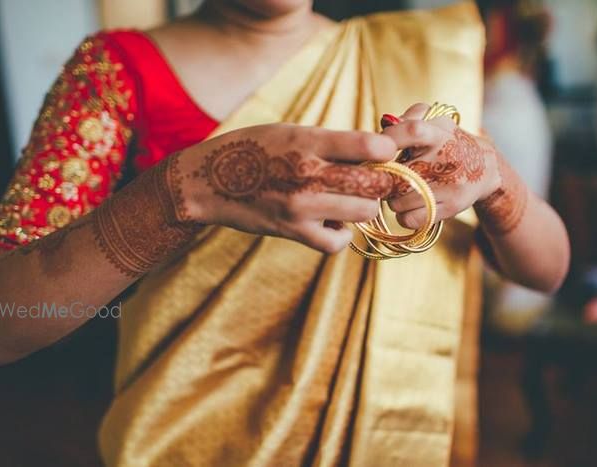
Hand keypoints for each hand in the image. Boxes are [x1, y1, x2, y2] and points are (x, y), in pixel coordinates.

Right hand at [168, 124, 397, 252]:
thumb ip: (330, 143)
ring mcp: (301, 206)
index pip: (370, 146)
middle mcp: (307, 173)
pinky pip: (337, 241)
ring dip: (362, 207)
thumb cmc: (253, 149)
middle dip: (380, 182)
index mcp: (308, 140)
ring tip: (347, 199)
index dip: (388, 150)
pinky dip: (340, 234)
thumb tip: (378, 152)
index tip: (384, 153)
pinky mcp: (293, 231)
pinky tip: (331, 221)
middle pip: (375, 184)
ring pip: (364, 212)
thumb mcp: (291, 131)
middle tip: (370, 179)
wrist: (207, 181)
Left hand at [381, 103, 502, 228]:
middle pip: (395, 175)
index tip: (379, 150)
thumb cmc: (448, 141)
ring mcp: (449, 186)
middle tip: (388, 175)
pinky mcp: (449, 208)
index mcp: (439, 134)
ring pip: (397, 201)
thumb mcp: (435, 121)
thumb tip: (383, 131)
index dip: (390, 139)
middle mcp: (446, 159)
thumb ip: (409, 117)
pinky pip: (408, 219)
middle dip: (384, 177)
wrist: (484, 168)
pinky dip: (402, 215)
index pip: (412, 131)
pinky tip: (409, 204)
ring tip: (401, 188)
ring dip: (391, 197)